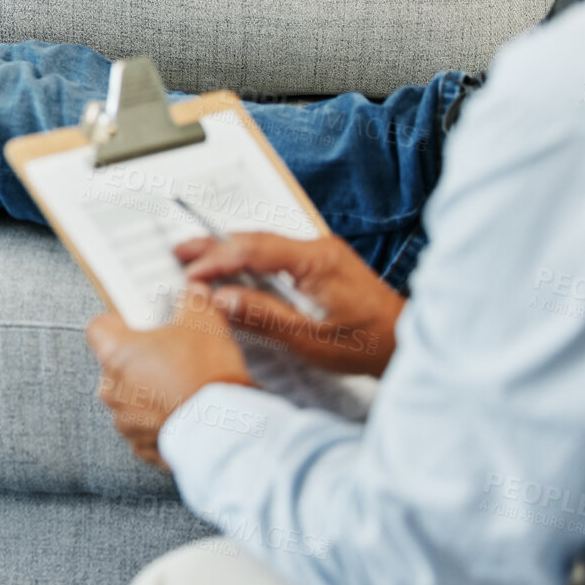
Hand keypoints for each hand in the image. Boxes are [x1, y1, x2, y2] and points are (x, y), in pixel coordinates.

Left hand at [86, 287, 254, 469]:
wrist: (224, 430)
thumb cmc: (206, 372)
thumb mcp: (205, 321)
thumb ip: (193, 301)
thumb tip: (193, 292)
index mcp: (116, 353)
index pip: (97, 328)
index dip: (117, 323)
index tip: (136, 324)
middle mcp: (111, 389)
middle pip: (117, 364)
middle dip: (140, 360)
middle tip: (171, 356)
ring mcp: (124, 421)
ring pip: (131, 397)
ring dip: (149, 393)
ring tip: (182, 388)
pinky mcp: (141, 446)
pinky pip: (144, 427)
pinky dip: (159, 420)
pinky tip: (184, 413)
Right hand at [176, 233, 405, 377]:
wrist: (405, 344)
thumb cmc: (366, 344)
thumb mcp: (309, 339)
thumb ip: (262, 315)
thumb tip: (220, 300)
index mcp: (316, 260)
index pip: (254, 250)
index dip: (217, 260)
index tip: (191, 274)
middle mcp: (318, 248)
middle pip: (255, 240)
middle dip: (215, 246)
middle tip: (179, 252)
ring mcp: (320, 254)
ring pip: (264, 245)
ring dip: (229, 252)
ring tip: (195, 258)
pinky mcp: (321, 264)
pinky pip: (277, 255)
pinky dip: (249, 261)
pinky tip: (231, 270)